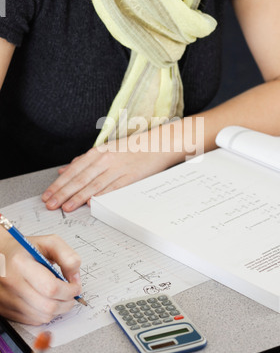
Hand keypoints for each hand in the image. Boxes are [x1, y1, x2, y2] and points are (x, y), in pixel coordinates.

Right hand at [0, 232, 81, 324]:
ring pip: (42, 316)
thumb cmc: (25, 248)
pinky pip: (32, 320)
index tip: (76, 287)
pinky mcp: (4, 310)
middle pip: (48, 306)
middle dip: (67, 302)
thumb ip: (67, 257)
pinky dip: (44, 313)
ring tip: (60, 296)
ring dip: (57, 309)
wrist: (1, 255)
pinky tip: (46, 300)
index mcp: (20, 263)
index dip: (69, 290)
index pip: (51, 288)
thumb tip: (75, 279)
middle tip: (72, 294)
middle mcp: (11, 283)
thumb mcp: (49, 242)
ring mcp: (5, 299)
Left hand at [42, 125, 183, 211]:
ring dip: (78, 197)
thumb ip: (84, 161)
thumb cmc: (131, 148)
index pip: (73, 170)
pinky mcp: (130, 177)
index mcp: (97, 152)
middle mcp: (105, 159)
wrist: (157, 145)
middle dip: (63, 193)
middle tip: (51, 204)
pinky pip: (113, 188)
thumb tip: (64, 170)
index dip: (59, 184)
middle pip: (80, 179)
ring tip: (66, 207)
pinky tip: (91, 203)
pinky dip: (101, 196)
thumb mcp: (105, 150)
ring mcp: (118, 168)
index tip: (48, 195)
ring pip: (94, 185)